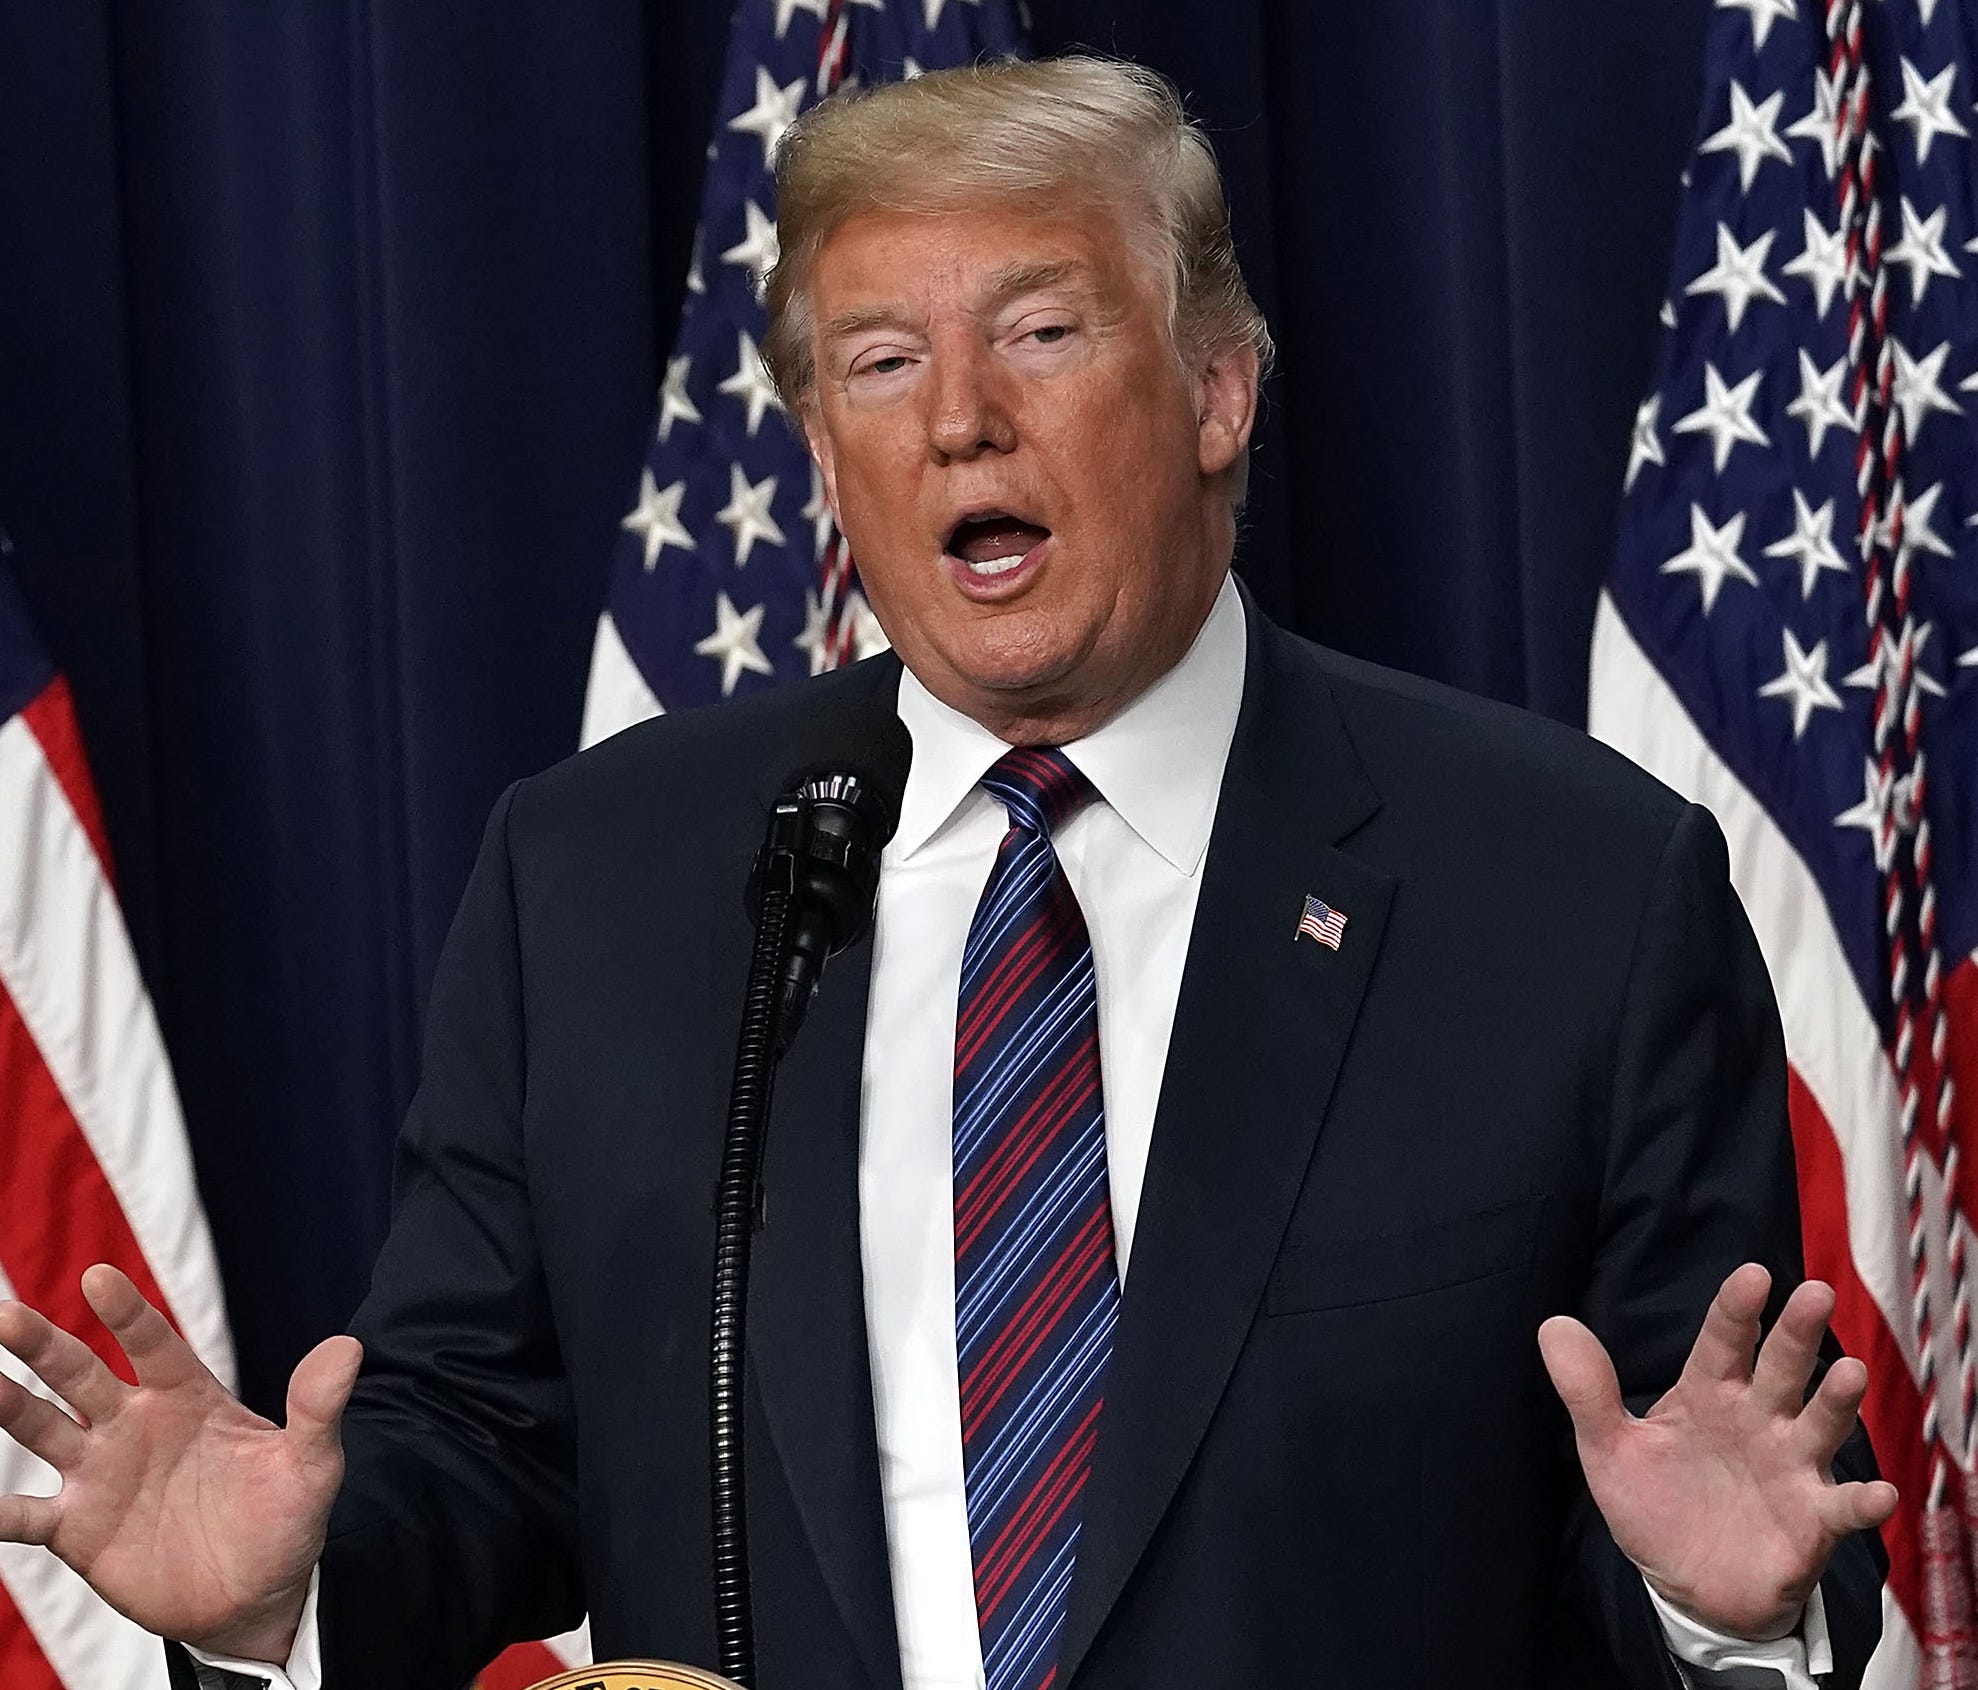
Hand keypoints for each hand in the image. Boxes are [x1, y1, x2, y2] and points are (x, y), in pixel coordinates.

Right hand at [0, 1264, 360, 1662]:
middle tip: (5, 1316)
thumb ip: (319, 1408)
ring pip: (41, 1428)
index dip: (127, 1312)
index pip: (154, 1344)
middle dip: (43, 1345)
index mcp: (188, 1397)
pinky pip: (25, 1515)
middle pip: (81, 1373)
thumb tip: (349, 1346)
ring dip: (9, 1405)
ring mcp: (101, 1473)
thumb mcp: (312, 1464)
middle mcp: (135, 1424)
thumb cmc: (285, 1518)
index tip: (98, 1277)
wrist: (258, 1595)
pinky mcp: (77, 1528)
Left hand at [1539, 1262, 1897, 1640]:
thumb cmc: (1655, 1504)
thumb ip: (1587, 1391)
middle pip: (1781, 1368)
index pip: (1722, 1342)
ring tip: (1850, 1373)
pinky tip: (1877, 1494)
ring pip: (1819, 1424)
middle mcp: (1758, 1420)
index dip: (1736, 1309)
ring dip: (1836, 1401)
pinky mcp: (1813, 1521)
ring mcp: (1791, 1467)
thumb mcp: (1609, 1450)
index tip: (1751, 1275)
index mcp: (1708, 1394)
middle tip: (1814, 1293)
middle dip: (1798, 1332)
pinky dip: (1862, 1502)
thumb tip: (1552, 1325)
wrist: (1688, 1586)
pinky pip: (1842, 1508)